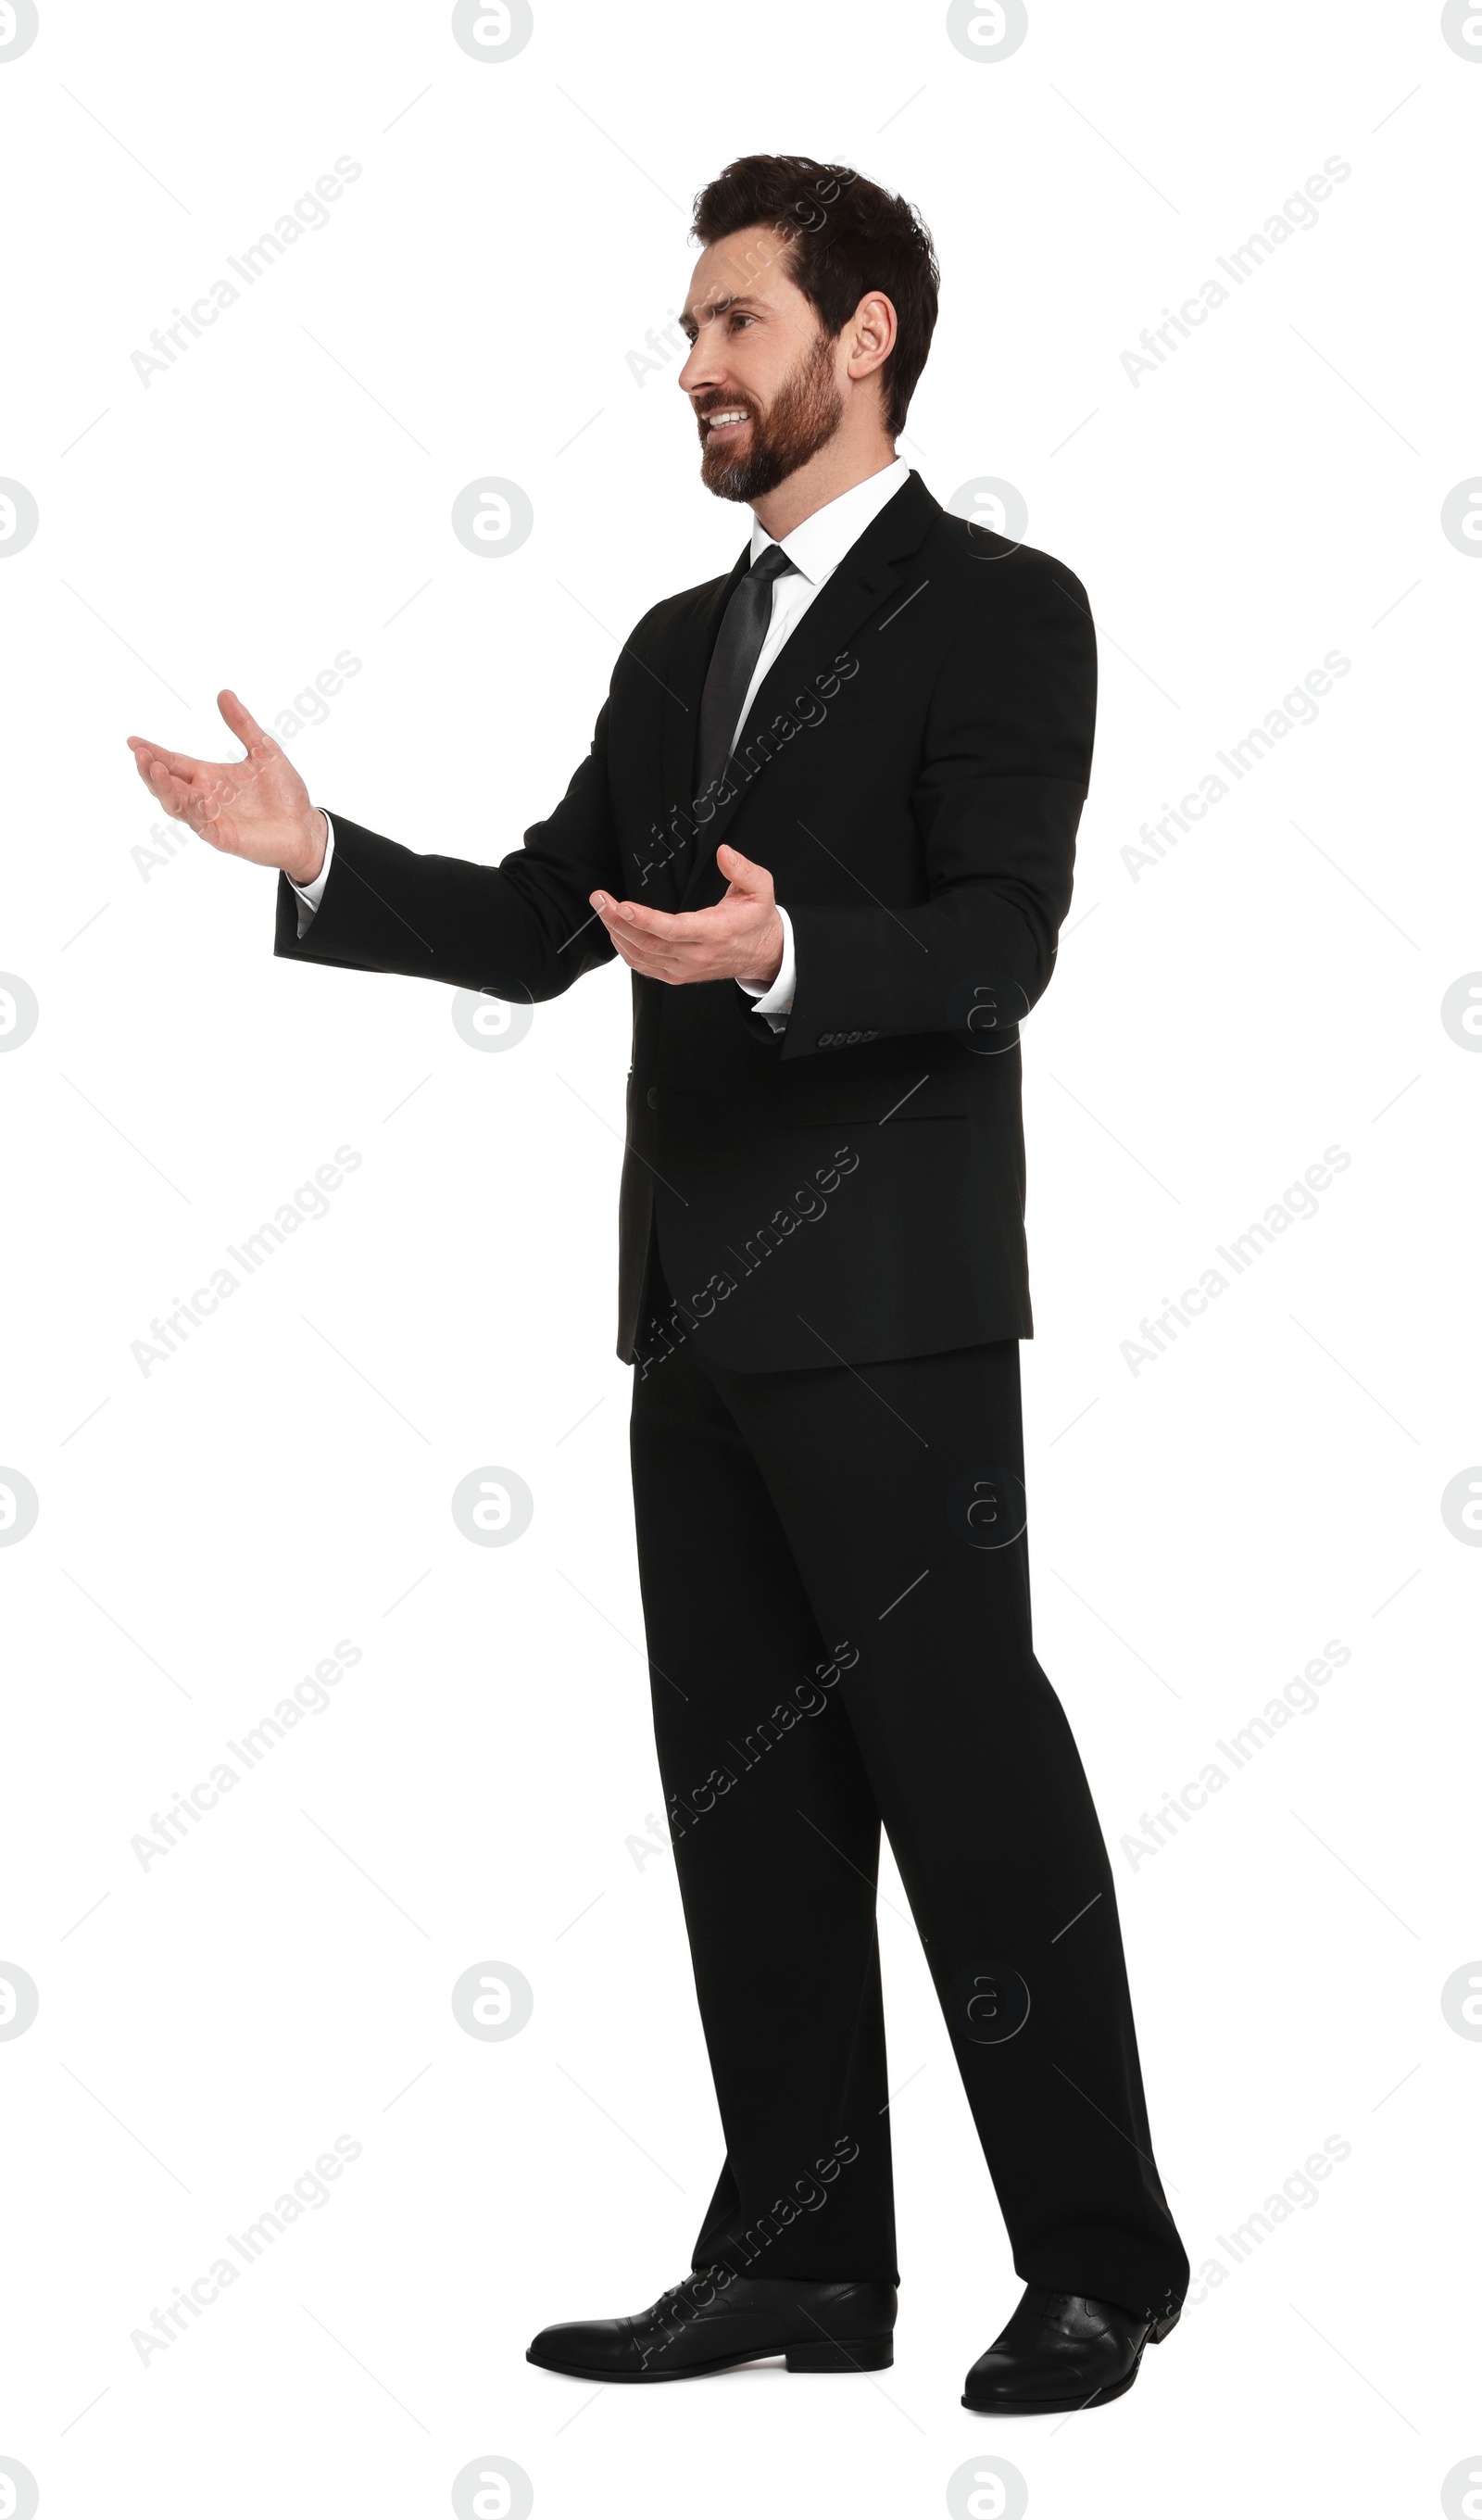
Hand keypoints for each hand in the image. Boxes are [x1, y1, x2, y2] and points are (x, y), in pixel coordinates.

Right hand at [126, 690, 326, 885]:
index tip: (133, 740)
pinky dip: (196, 811)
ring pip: (177, 806)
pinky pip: (204, 825)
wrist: (306, 825)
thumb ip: (242, 725)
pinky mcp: (225, 837)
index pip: (174, 762)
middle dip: (151, 770)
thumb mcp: (263, 750)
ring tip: (157, 769)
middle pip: (167, 785)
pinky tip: (195, 795)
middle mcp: (205, 798)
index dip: (153, 752)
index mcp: (209, 777)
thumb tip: (224, 693)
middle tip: (141, 754)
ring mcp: (212, 819)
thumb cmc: (284, 793)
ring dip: (164, 789)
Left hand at [592, 844, 783, 988]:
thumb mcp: (761, 888)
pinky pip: (644, 966)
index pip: (671, 929)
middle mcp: (696, 955)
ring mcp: (684, 968)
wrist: (764, 954)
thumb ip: (742, 869)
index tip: (621, 905)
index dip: (643, 919)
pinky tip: (616, 931)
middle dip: (617, 920)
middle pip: (647, 942)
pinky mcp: (677, 975)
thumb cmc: (757, 919)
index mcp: (714, 932)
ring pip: (640, 956)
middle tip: (599, 899)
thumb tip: (723, 852)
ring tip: (602, 910)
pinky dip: (625, 950)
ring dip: (617, 934)